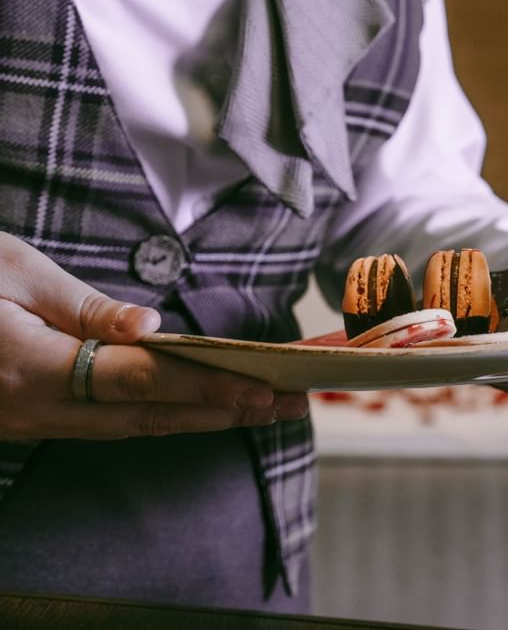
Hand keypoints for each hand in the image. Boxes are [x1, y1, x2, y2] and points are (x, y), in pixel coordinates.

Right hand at [0, 232, 307, 440]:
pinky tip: (192, 411)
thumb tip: (152, 327)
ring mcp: (31, 423)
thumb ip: (83, 307)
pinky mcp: (29, 421)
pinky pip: (106, 426)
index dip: (209, 387)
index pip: (144, 381)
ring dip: (199, 420)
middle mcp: (37, 408)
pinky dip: (158, 419)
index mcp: (33, 366)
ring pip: (132, 427)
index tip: (264, 388)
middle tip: (288, 406)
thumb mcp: (9, 270)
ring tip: (259, 410)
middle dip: (224, 412)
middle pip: (150, 416)